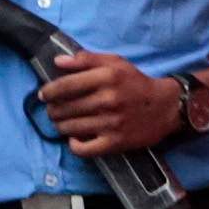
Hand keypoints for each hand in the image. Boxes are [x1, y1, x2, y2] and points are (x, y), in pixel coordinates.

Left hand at [36, 53, 186, 156]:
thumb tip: (58, 61)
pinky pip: (83, 149)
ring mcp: (111, 123)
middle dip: (53, 109)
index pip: (66, 86)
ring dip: (60, 125)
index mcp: (107, 77)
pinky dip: (74, 144)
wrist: (165, 107)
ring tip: (61, 121)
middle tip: (53, 109)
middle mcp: (108, 100)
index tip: (44, 95)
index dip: (49, 91)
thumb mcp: (115, 63)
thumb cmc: (136, 83)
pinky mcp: (115, 142)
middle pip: (65, 108)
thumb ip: (86, 59)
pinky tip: (74, 138)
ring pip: (70, 128)